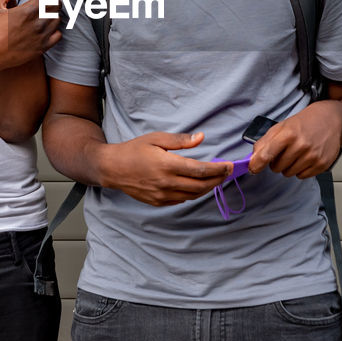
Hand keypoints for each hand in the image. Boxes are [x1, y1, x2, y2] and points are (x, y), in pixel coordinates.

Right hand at [0, 0, 70, 74]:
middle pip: (56, 5)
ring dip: (52, 13)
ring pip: (58, 19)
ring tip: (37, 14)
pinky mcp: (42, 48)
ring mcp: (41, 37)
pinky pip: (58, 35)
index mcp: (27, 11)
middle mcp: (38, 24)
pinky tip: (44, 27)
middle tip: (37, 1)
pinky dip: (55, 28)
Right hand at [100, 131, 231, 206]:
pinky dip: (194, 194)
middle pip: (201, 185)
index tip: (229, 165)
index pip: (200, 170)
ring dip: (208, 188)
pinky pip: (182, 200)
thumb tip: (201, 137)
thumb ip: (181, 140)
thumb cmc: (134, 150)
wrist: (112, 168)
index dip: (218, 169)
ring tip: (217, 179)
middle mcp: (166, 183)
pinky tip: (199, 186)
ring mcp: (162, 195)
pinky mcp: (158, 202)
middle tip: (227, 172)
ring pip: (193, 195)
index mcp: (167, 165)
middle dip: (218, 179)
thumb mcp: (156, 138)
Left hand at [248, 102, 341, 178]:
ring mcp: (313, 156)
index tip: (253, 168)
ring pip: (289, 173)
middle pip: (277, 168)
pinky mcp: (322, 164)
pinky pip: (302, 176)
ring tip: (296, 153)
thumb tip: (252, 160)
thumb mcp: (281, 126)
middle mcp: (301, 145)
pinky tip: (306, 158)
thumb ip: (264, 142)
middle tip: (285, 151)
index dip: (256, 164)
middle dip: (277, 162)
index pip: (267, 155)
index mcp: (288, 134)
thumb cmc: (303, 123)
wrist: (330, 119)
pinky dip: (301, 170)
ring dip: (289, 166)